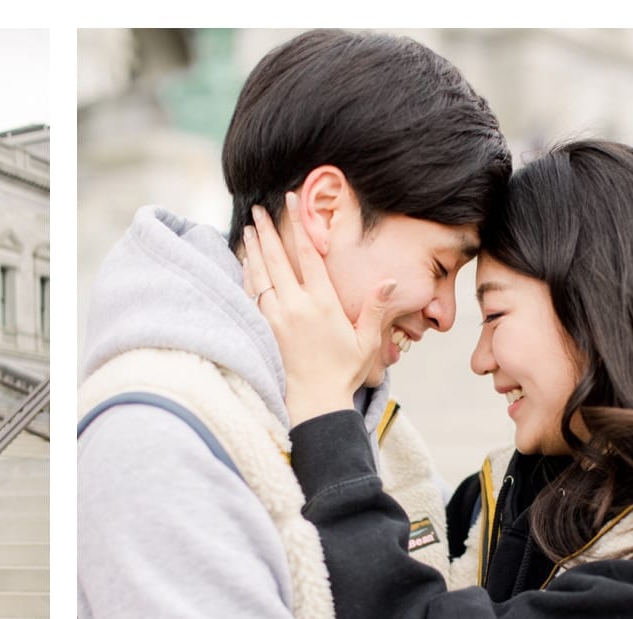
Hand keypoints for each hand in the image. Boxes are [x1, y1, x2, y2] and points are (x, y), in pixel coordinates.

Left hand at [242, 192, 395, 424]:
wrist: (314, 402)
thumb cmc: (342, 372)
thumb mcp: (366, 340)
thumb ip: (375, 308)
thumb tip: (389, 281)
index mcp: (322, 303)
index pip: (307, 254)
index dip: (299, 225)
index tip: (290, 202)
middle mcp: (295, 306)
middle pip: (276, 259)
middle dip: (266, 231)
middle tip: (258, 209)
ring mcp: (275, 318)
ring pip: (259, 275)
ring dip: (253, 249)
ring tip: (248, 228)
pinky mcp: (262, 330)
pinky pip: (251, 296)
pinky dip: (246, 276)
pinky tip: (242, 262)